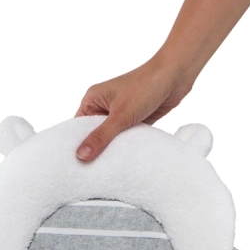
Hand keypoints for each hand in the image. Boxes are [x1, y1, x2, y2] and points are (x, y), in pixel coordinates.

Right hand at [74, 55, 194, 160]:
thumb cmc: (145, 86)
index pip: (78, 126)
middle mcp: (104, 106)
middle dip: (95, 149)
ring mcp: (120, 113)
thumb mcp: (120, 115)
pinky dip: (126, 146)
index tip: (74, 165)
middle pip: (94, 134)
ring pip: (111, 137)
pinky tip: (124, 160)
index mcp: (93, 99)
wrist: (175, 76)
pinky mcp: (134, 120)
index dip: (76, 144)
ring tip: (106, 169)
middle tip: (89, 172)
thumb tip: (80, 155)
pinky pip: (125, 137)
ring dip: (112, 148)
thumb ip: (101, 136)